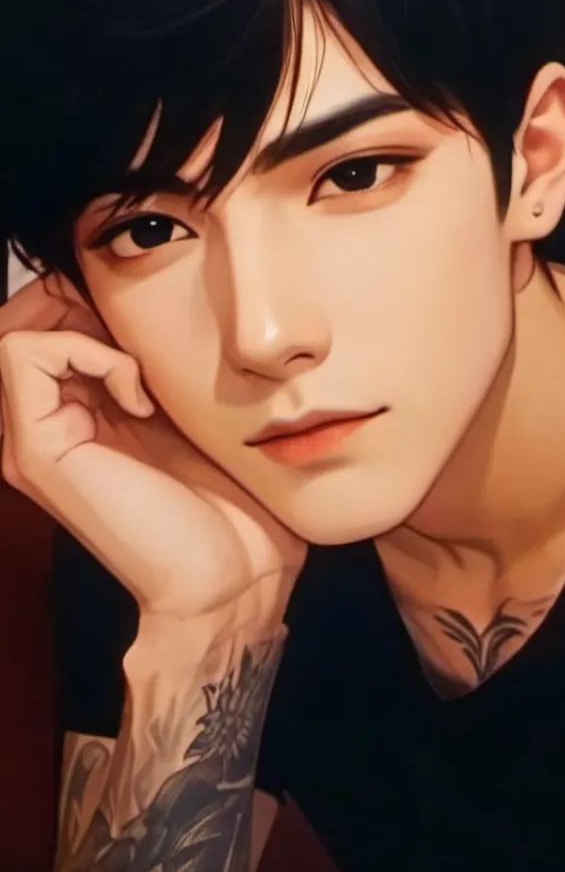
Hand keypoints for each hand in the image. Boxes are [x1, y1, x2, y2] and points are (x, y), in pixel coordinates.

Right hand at [0, 273, 305, 618]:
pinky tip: (137, 396)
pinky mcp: (36, 452)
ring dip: (80, 325)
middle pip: (18, 321)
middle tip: (136, 333)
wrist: (235, 576)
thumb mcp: (187, 405)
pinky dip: (84, 353)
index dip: (87, 296)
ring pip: (10, 333)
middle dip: (75, 300)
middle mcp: (41, 426)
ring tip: (138, 369)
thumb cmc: (230, 500)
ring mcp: (31, 441)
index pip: (46, 321)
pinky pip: (21, 357)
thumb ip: (153, 361)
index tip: (148, 320)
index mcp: (74, 413)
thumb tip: (139, 299)